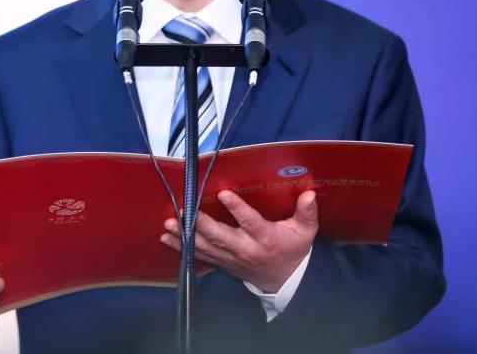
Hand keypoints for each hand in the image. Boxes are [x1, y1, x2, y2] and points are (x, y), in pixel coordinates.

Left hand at [160, 189, 317, 292]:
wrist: (286, 281)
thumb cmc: (294, 251)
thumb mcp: (305, 232)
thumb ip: (306, 213)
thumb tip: (309, 195)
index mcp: (265, 238)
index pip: (250, 222)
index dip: (237, 209)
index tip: (223, 194)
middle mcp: (245, 249)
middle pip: (220, 236)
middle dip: (200, 224)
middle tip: (183, 210)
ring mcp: (231, 258)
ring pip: (206, 247)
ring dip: (185, 236)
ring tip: (169, 224)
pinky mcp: (222, 263)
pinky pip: (200, 256)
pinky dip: (182, 248)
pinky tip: (167, 238)